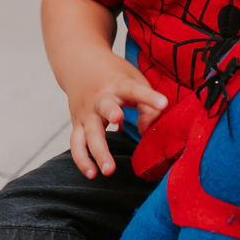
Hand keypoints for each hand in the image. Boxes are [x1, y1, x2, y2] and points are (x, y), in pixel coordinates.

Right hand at [67, 57, 167, 178]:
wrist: (79, 65)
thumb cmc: (112, 76)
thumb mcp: (134, 80)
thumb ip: (146, 104)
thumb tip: (147, 131)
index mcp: (117, 84)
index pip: (134, 89)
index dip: (149, 96)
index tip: (163, 103)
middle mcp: (98, 98)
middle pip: (103, 106)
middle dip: (111, 112)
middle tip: (119, 120)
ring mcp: (86, 112)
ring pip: (87, 132)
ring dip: (96, 151)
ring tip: (108, 170)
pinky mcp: (77, 124)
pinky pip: (76, 144)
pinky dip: (82, 160)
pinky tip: (92, 174)